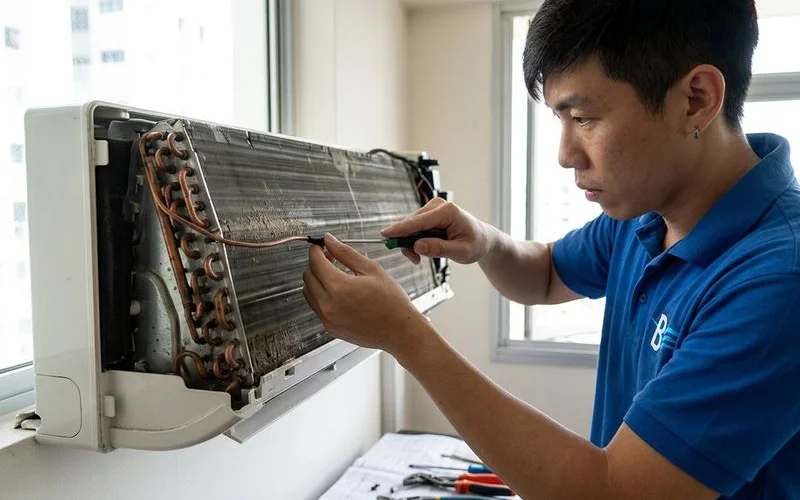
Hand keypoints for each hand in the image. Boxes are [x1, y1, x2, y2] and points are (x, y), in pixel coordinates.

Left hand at [302, 234, 429, 354]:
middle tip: (331, 258)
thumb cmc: (392, 303)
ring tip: (335, 275)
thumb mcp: (371, 269)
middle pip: (308, 276)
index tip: (320, 245)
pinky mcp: (330, 328)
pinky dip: (321, 295)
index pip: (315, 261)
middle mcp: (329, 305)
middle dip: (316, 263)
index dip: (316, 249)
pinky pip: (316, 306)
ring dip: (317, 280)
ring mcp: (328, 319)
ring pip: (308, 292)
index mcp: (339, 287)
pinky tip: (339, 292)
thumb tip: (330, 241)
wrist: (399, 331)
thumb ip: (346, 253)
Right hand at [381, 197, 490, 264]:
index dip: (401, 229)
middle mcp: (438, 205)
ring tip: (420, 258)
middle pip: (411, 223)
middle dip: (408, 243)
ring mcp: (433, 208)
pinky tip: (422, 249)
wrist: (483, 239)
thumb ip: (439, 249)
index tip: (385, 235)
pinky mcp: (429, 214)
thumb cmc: (476, 244)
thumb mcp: (461, 252)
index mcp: (448, 211)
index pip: (419, 221)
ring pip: (410, 226)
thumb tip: (417, 246)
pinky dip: (414, 240)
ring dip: (411, 243)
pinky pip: (414, 227)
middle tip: (414, 260)